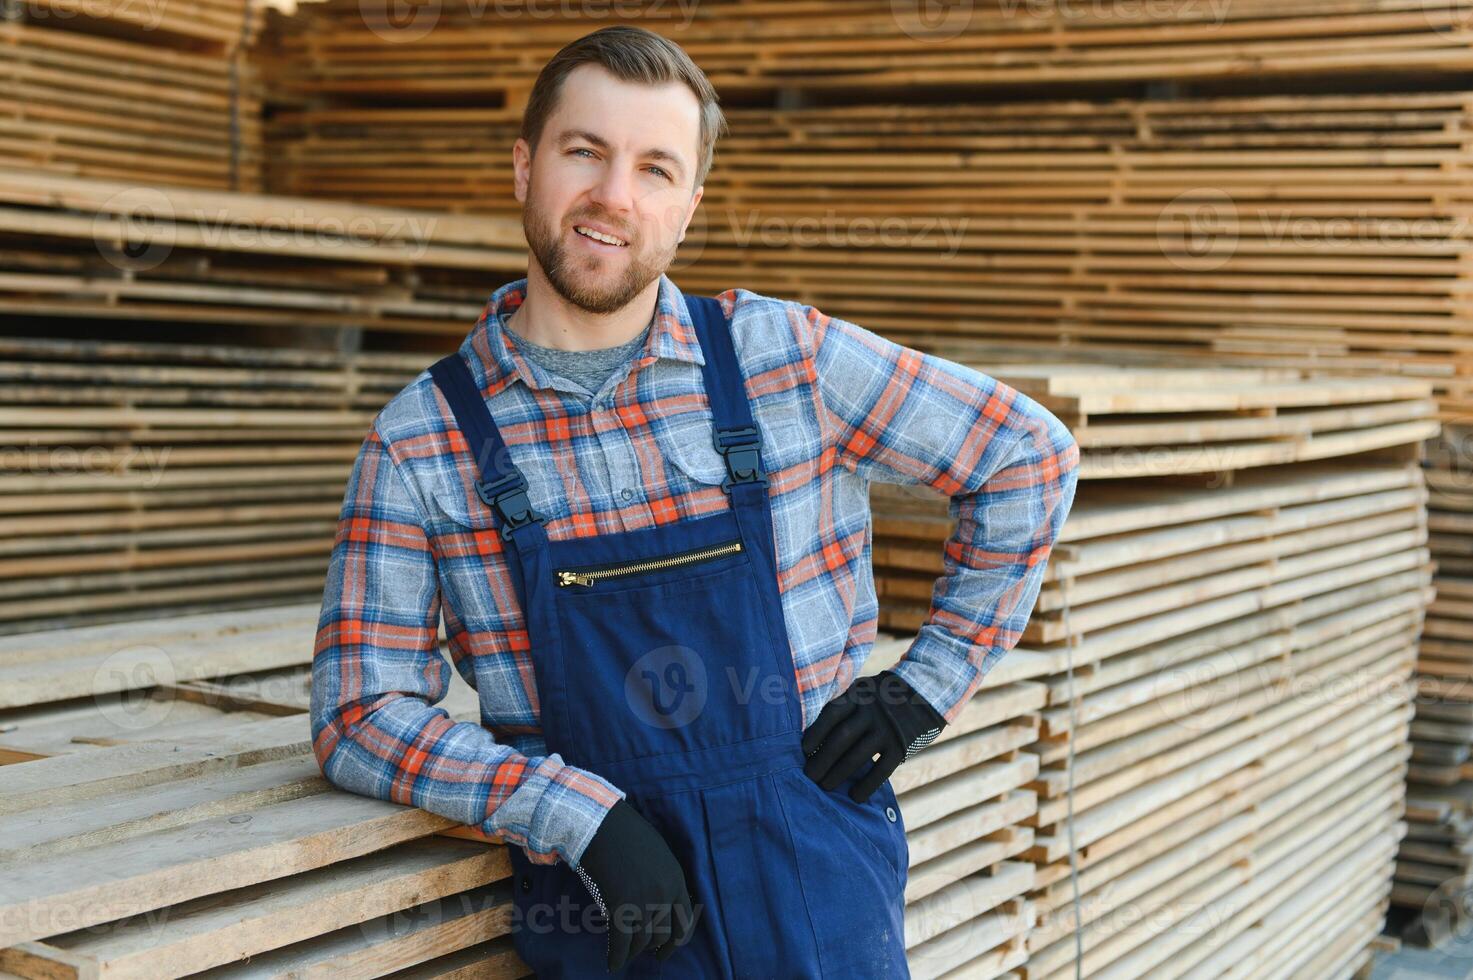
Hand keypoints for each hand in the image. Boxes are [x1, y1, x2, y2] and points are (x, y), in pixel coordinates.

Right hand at [573, 798, 695, 971]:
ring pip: (642, 942)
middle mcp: (664, 894)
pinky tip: (613, 964)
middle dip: (653, 947)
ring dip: (632, 953)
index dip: (675, 942)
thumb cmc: (626, 833)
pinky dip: (617, 957)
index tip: (665, 949)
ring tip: (625, 956)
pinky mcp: (620, 907)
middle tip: (643, 951)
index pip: (684, 922)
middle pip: (662, 935)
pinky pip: (621, 942)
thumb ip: (663, 880)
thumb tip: (659, 904)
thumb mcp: (658, 855)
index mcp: (676, 880)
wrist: (601, 824)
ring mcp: (643, 902)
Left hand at [800, 669, 946, 801]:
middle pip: (841, 738)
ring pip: (857, 756)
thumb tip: (814, 736)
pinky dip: (867, 785)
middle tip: (809, 776)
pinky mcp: (902, 746)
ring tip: (825, 787)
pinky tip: (855, 796)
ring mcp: (887, 729)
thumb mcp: (864, 691)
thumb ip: (844, 707)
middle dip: (822, 760)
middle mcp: (871, 711)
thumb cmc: (883, 697)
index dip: (815, 733)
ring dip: (838, 774)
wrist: (925, 692)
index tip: (802, 750)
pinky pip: (881, 770)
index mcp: (858, 695)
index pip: (831, 714)